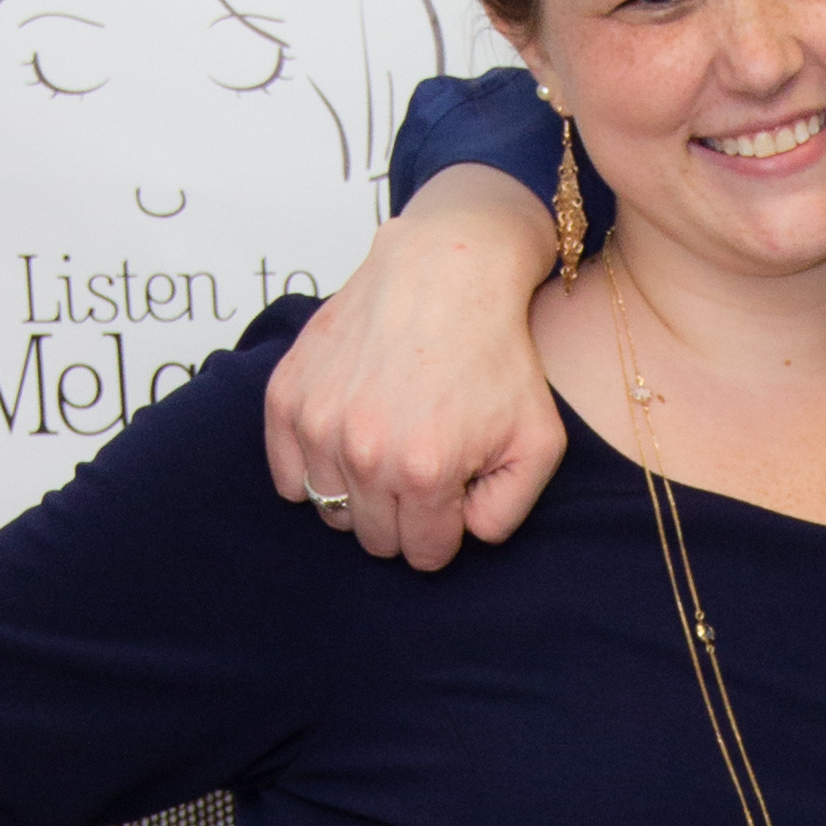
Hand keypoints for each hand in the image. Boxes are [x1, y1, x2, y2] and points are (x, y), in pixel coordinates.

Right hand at [261, 168, 562, 569]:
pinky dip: (314, 471)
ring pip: (332, 512)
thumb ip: (508, 511)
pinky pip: (287, 478)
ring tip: (389, 451)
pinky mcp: (287, 397)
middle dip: (405, 517)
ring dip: (361, 495)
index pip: (424, 554)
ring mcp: (320, 424)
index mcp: (425, 473)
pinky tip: (347, 444)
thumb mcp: (538, 441)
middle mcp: (366, 454)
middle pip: (376, 539)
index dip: (445, 530)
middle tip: (423, 470)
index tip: (453, 494)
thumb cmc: (496, 354)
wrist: (443, 271)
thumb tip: (464, 535)